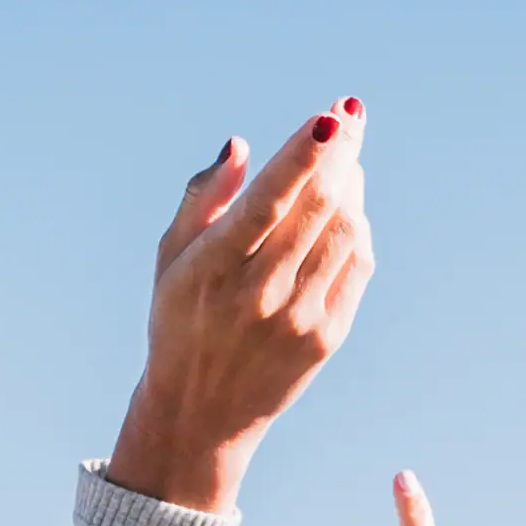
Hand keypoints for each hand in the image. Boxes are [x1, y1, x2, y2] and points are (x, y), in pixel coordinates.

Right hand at [102, 101, 376, 514]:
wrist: (200, 410)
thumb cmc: (180, 318)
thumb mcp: (169, 258)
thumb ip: (203, 198)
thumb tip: (241, 146)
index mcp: (212, 269)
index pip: (267, 202)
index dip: (302, 157)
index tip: (332, 118)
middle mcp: (258, 293)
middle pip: (316, 208)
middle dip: (339, 153)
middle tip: (350, 116)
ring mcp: (298, 317)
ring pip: (343, 232)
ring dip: (350, 186)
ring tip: (344, 161)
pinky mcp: (326, 336)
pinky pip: (356, 265)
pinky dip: (356, 228)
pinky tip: (346, 209)